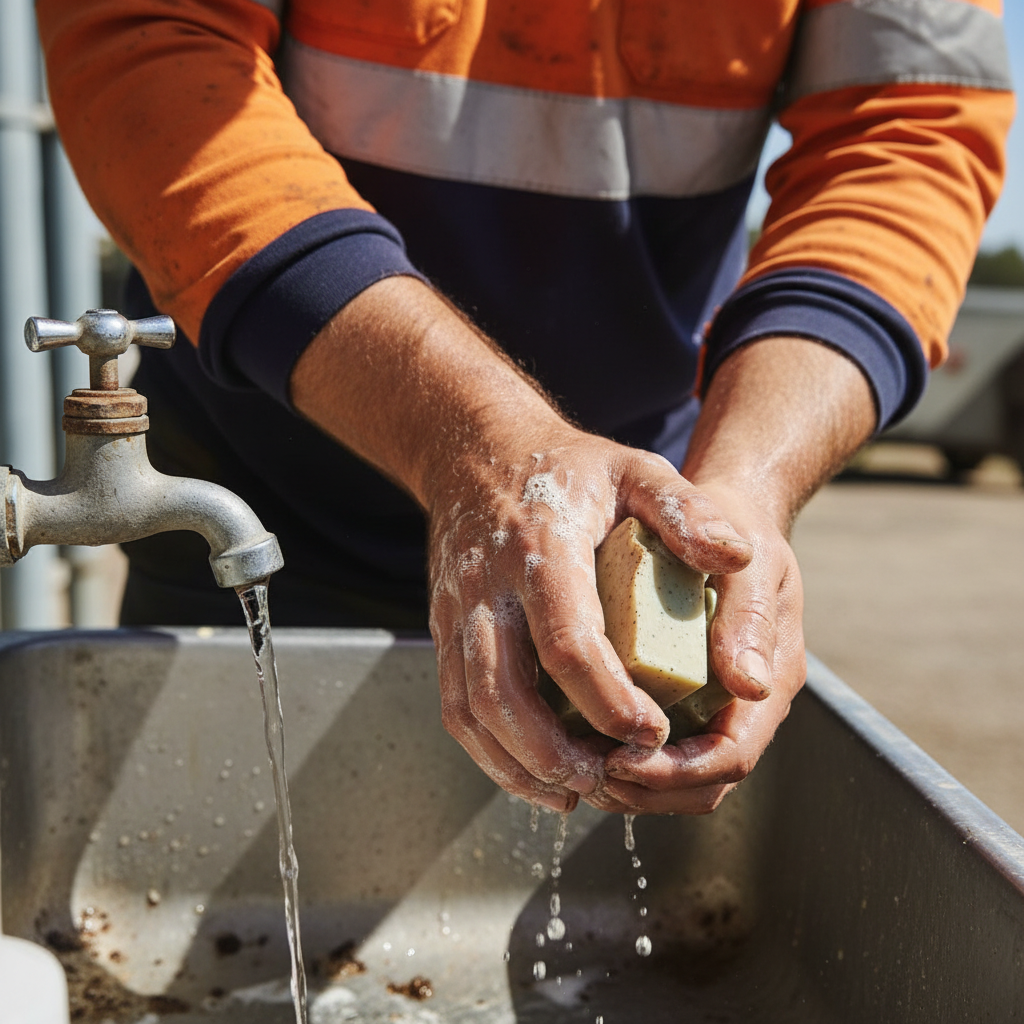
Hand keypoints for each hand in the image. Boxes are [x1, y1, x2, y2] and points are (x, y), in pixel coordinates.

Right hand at [427, 427, 752, 811]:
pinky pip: (454, 704)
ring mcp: (456, 611)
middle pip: (503, 689)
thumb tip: (738, 556)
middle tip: (610, 779)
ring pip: (470, 707)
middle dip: (553, 750)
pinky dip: (488, 752)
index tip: (652, 733)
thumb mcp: (635, 468)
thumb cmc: (568, 468)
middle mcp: (487, 587)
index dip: (607, 699)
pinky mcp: (443, 630)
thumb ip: (684, 510)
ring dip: (516, 763)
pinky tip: (533, 775)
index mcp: (539, 549)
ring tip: (573, 792)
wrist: (476, 453)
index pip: (566, 641)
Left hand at [596, 482, 805, 813]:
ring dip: (626, 782)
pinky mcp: (680, 695)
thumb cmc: (739, 532)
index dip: (676, 772)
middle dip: (644, 790)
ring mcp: (711, 705)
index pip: (729, 758)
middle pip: (699, 785)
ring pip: (674, 777)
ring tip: (572, 762)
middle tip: (585, 774)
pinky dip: (617, 754)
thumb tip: (750, 684)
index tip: (621, 760)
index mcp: (768, 683)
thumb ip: (749, 619)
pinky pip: (654, 746)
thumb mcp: (750, 565)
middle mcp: (741, 706)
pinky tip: (573, 737)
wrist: (725, 515)